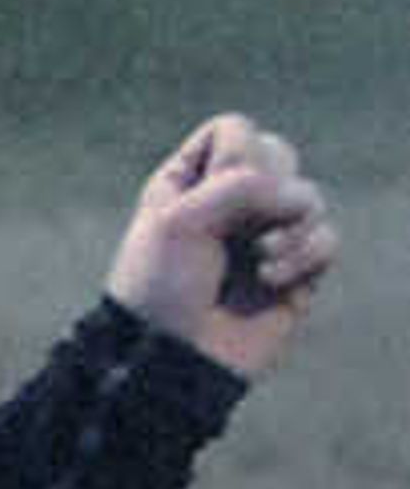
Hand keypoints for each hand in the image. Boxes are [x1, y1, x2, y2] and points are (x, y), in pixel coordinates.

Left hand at [106, 113, 333, 379]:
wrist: (171, 359)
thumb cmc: (162, 287)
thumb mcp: (182, 219)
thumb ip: (243, 184)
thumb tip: (304, 200)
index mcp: (191, 181)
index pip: (236, 129)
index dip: (235, 153)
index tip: (210, 194)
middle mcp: (231, 203)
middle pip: (280, 154)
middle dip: (265, 187)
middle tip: (239, 227)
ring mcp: (266, 236)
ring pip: (309, 197)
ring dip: (289, 228)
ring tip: (260, 261)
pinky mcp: (296, 271)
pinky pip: (327, 239)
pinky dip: (305, 256)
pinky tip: (272, 281)